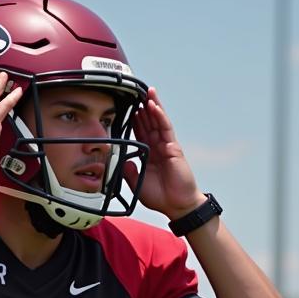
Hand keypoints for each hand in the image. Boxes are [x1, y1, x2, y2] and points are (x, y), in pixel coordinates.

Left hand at [125, 87, 205, 219]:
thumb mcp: (137, 183)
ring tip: (147, 92)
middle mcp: (158, 147)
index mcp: (149, 154)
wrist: (177, 206)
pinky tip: (154, 107)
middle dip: (143, 107)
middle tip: (135, 92)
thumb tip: (122, 160)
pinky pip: (166, 129)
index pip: (141, 132)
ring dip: (153, 106)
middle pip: (149, 123)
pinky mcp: (174, 148)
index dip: (134, 120)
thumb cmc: (161, 197)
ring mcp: (167, 146)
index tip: (126, 107)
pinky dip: (160, 117)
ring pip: (158, 121)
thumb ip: (129, 171)